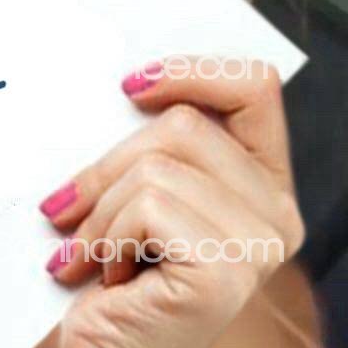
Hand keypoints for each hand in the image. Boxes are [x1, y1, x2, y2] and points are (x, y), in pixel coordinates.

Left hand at [38, 57, 306, 347]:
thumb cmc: (113, 272)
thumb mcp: (138, 187)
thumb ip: (153, 139)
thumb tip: (123, 81)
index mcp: (262, 180)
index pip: (253, 88)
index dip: (190, 72)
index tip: (130, 86)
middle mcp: (276, 214)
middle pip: (183, 123)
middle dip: (108, 165)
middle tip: (71, 206)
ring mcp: (257, 247)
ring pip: (156, 166)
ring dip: (98, 211)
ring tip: (91, 252)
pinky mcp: (224, 274)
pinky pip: (147, 206)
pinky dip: (106, 237)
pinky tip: (103, 275)